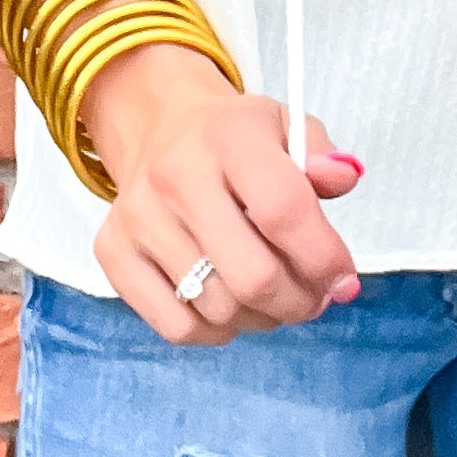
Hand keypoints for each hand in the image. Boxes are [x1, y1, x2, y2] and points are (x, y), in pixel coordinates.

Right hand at [82, 43, 362, 345]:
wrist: (159, 126)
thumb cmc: (234, 138)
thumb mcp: (286, 127)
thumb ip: (323, 156)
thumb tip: (344, 179)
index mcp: (229, 136)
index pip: (283, 209)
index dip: (324, 257)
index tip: (343, 279)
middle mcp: (177, 175)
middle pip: (252, 275)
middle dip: (299, 302)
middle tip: (314, 298)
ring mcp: (139, 218)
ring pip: (219, 308)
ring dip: (263, 317)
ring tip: (274, 296)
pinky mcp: (113, 253)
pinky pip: (176, 326)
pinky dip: (216, 330)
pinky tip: (230, 304)